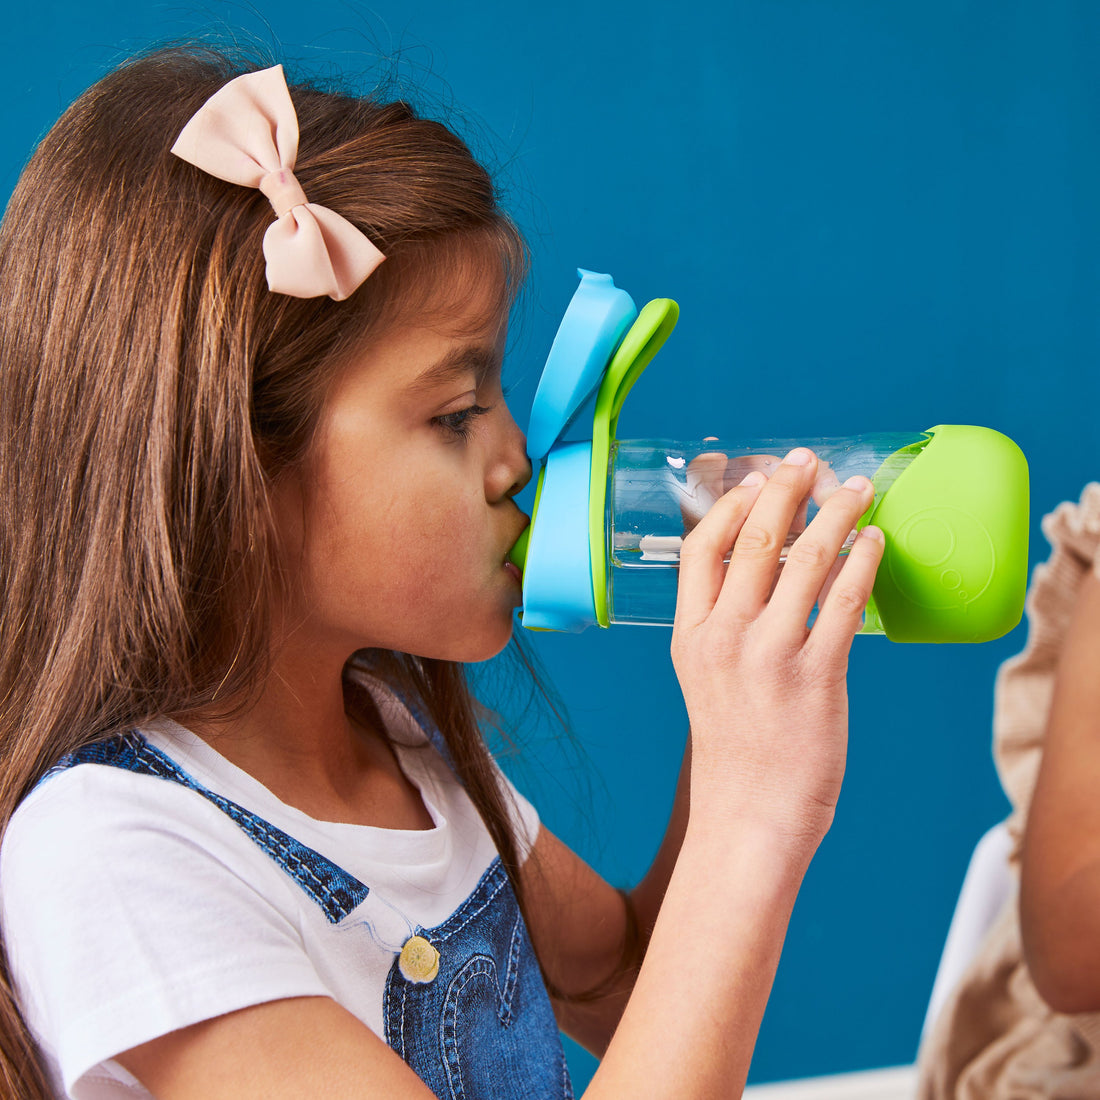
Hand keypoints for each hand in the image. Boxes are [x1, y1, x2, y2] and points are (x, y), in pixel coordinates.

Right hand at [670, 447, 883, 853]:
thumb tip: (764, 566)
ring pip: (805, 558)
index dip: (731, 505)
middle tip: (809, 461)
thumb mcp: (706, 677)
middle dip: (787, 488)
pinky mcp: (818, 674)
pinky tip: (873, 541)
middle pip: (756, 539)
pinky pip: (843, 600)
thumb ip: (723, 624)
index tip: (756, 480)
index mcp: (690, 636)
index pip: (702, 549)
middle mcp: (724, 638)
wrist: (751, 813)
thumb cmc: (734, 746)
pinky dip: (861, 561)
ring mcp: (770, 655)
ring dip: (836, 514)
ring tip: (856, 490)